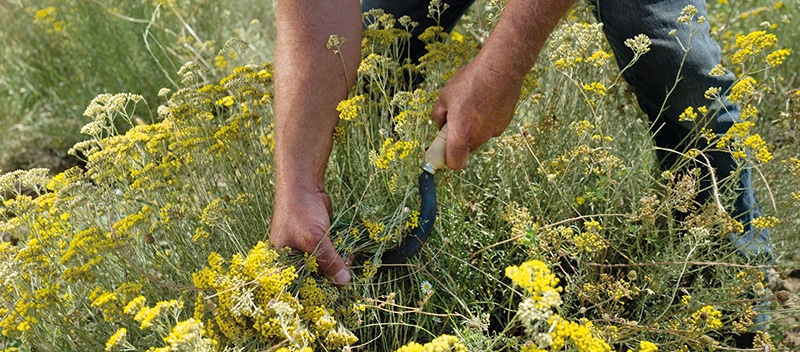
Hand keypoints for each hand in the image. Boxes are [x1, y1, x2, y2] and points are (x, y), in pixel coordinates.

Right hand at [269, 187, 350, 283]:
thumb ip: (328, 261)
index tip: (337, 295)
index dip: (317, 292)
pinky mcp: (318, 242)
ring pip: (325, 266)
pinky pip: (330, 255)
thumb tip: (344, 282)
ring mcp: (306, 250)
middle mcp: (292, 259)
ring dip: (339, 265)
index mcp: (282, 263)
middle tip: (348, 276)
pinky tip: (350, 253)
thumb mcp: (314, 240)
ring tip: (349, 259)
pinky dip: (340, 254)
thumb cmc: (300, 211)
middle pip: (315, 277)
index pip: (300, 285)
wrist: (304, 185)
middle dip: (332, 277)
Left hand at [431, 55, 524, 169]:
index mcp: (461, 135)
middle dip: (460, 139)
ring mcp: (494, 131)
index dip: (448, 159)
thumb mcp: (445, 97)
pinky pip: (490, 127)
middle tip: (455, 119)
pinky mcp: (504, 123)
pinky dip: (485, 120)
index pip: (454, 163)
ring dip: (473, 128)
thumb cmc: (470, 82)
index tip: (443, 149)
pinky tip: (484, 101)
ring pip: (479, 137)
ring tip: (472, 104)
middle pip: (466, 149)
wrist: (500, 69)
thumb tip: (440, 126)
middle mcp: (479, 138)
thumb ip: (438, 116)